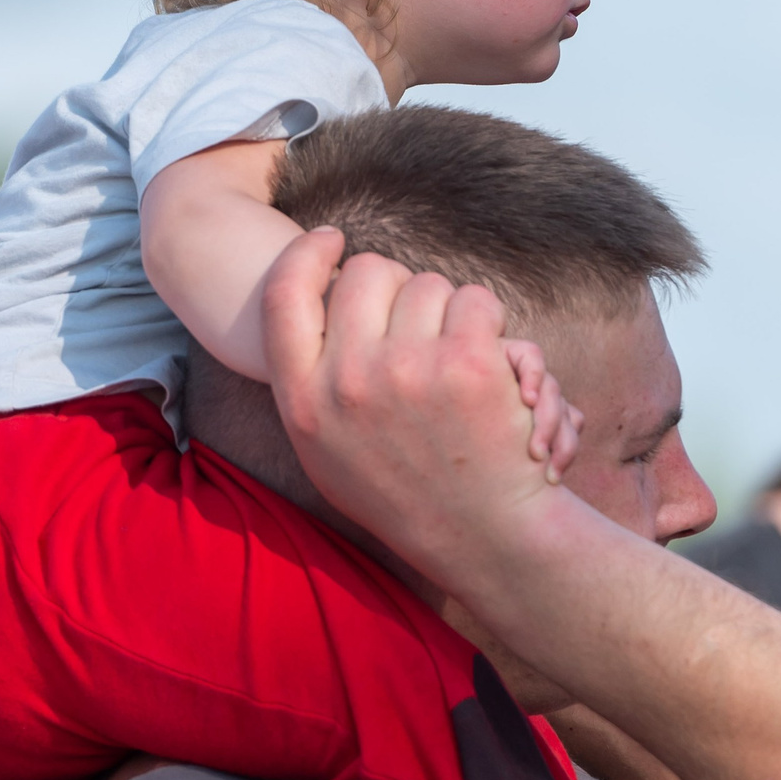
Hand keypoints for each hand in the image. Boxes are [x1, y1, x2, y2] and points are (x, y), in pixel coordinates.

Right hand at [261, 229, 571, 576]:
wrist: (486, 539)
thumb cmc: (409, 495)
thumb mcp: (330, 452)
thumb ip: (312, 383)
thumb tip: (314, 301)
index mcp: (306, 402)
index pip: (284, 294)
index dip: (308, 254)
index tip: (332, 240)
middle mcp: (348, 381)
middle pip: (367, 272)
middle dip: (398, 287)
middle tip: (419, 324)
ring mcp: (407, 368)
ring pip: (429, 283)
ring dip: (450, 310)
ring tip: (457, 360)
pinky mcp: (466, 363)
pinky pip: (477, 301)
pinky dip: (491, 326)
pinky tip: (495, 368)